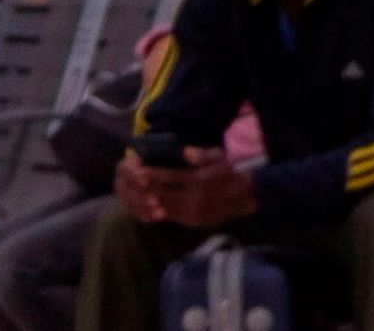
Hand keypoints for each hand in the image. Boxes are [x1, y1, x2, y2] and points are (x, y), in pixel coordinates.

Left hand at [121, 149, 255, 228]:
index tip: (137, 171)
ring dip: (147, 203)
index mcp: (199, 179)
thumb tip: (184, 151)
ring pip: (163, 207)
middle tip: (130, 184)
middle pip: (162, 193)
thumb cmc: (226, 174)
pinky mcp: (191, 222)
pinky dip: (157, 212)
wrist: (242, 197)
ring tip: (136, 196)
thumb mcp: (219, 158)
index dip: (151, 174)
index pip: (169, 177)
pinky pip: (169, 217)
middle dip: (145, 189)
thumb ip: (201, 154)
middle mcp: (194, 197)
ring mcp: (192, 212)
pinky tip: (150, 206)